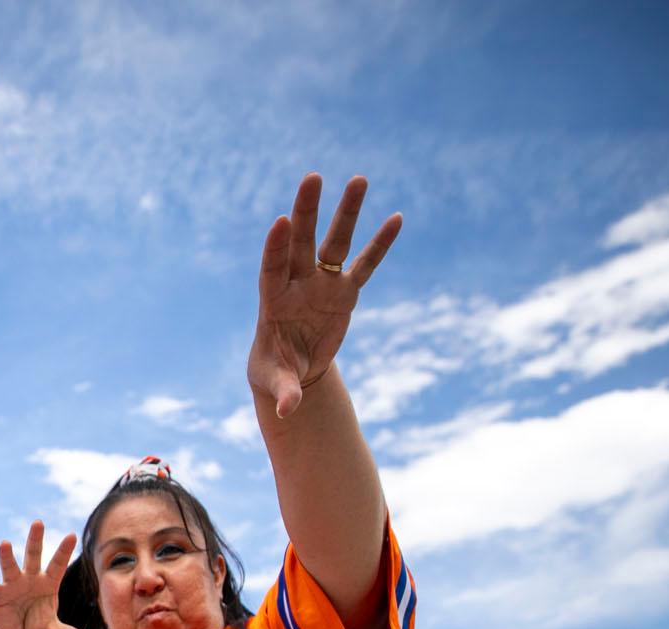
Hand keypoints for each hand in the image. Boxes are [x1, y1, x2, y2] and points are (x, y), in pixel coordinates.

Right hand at [0, 521, 86, 628]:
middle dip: (35, 540)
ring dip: (6, 556)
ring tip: (4, 543)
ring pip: (11, 567)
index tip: (72, 535)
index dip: (64, 551)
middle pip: (34, 556)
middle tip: (38, 522)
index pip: (58, 565)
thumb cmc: (38, 625)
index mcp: (49, 583)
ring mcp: (14, 584)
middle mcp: (31, 578)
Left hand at [248, 173, 401, 418]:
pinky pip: (365, 265)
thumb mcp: (275, 381)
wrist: (291, 369)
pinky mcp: (344, 292)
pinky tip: (396, 219)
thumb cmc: (274, 371)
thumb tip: (286, 411)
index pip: (272, 266)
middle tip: (312, 177)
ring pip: (334, 243)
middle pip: (300, 241)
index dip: (275, 246)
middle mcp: (297, 283)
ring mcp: (322, 283)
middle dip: (306, 211)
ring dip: (346, 213)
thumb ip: (283, 391)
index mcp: (273, 300)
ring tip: (359, 179)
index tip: (279, 221)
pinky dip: (380, 245)